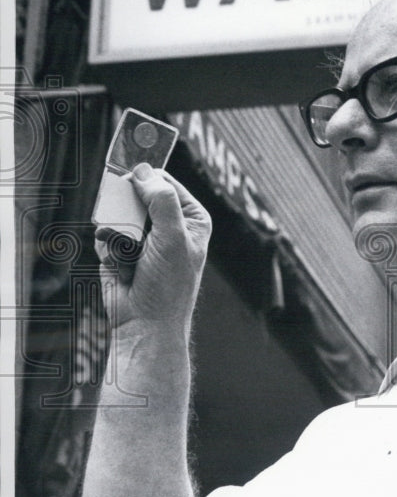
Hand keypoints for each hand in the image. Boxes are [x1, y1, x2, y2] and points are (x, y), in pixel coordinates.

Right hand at [95, 164, 211, 336]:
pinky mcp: (120, 251)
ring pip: (117, 214)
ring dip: (117, 233)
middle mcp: (168, 225)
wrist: (144, 325)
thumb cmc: (168, 285)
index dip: (145, 181)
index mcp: (190, 218)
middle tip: (128, 225)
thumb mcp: (173, 236)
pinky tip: (122, 269)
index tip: (129, 180)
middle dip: (126, 210)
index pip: (164, 182)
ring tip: (129, 255)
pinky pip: (105, 235)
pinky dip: (109, 250)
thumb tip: (143, 171)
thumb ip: (161, 200)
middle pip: (136, 194)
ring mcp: (143, 238)